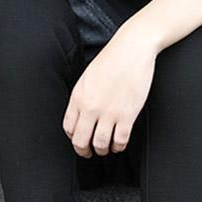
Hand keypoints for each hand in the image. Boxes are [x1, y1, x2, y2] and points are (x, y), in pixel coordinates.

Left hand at [63, 21, 157, 157]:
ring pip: (101, 144)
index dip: (74, 138)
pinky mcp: (127, 115)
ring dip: (103, 150)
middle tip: (89, 152)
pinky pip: (120, 141)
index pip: (69, 128)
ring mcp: (109, 112)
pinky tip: (119, 144)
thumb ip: (82, 98)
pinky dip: (119, 146)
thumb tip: (81, 117)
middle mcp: (91, 107)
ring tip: (106, 148)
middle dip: (84, 151)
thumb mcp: (87, 78)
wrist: (132, 49)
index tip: (80, 141)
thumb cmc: (112, 60)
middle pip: (81, 141)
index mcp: (78, 97)